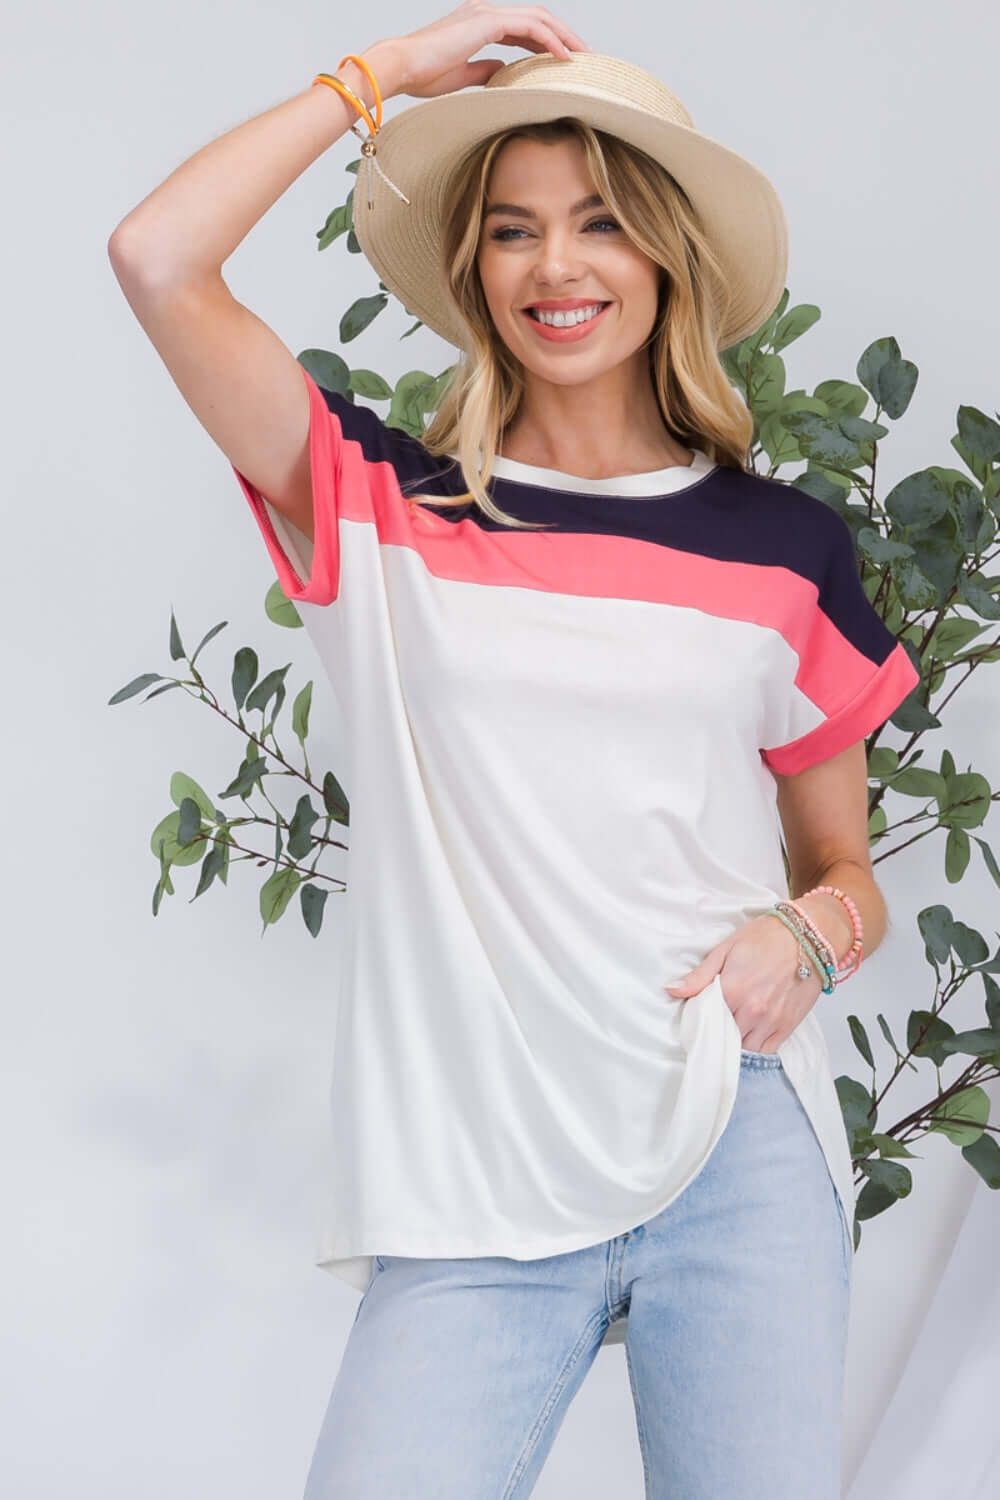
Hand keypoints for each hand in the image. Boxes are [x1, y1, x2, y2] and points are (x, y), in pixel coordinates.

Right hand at [380, 2, 592, 100]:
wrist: (400, 66)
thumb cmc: (421, 74)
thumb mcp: (462, 76)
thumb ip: (485, 71)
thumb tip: (504, 74)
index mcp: (479, 23)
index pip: (523, 29)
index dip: (546, 44)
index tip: (565, 63)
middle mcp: (485, 12)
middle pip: (536, 19)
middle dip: (564, 36)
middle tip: (585, 58)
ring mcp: (487, 13)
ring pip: (538, 18)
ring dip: (564, 36)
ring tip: (583, 57)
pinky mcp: (488, 21)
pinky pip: (530, 27)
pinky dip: (550, 41)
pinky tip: (564, 58)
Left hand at [663, 914, 824, 1052]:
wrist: (808, 936)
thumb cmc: (766, 938)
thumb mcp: (727, 949)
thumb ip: (700, 975)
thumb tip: (672, 990)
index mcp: (732, 991)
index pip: (705, 1020)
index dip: (700, 1020)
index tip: (698, 1017)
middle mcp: (751, 1011)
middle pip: (724, 1037)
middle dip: (718, 1032)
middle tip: (715, 1024)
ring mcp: (771, 1021)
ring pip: (745, 1048)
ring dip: (736, 1042)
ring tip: (733, 1029)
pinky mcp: (788, 1026)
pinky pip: (767, 1051)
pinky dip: (756, 1048)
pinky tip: (751, 1036)